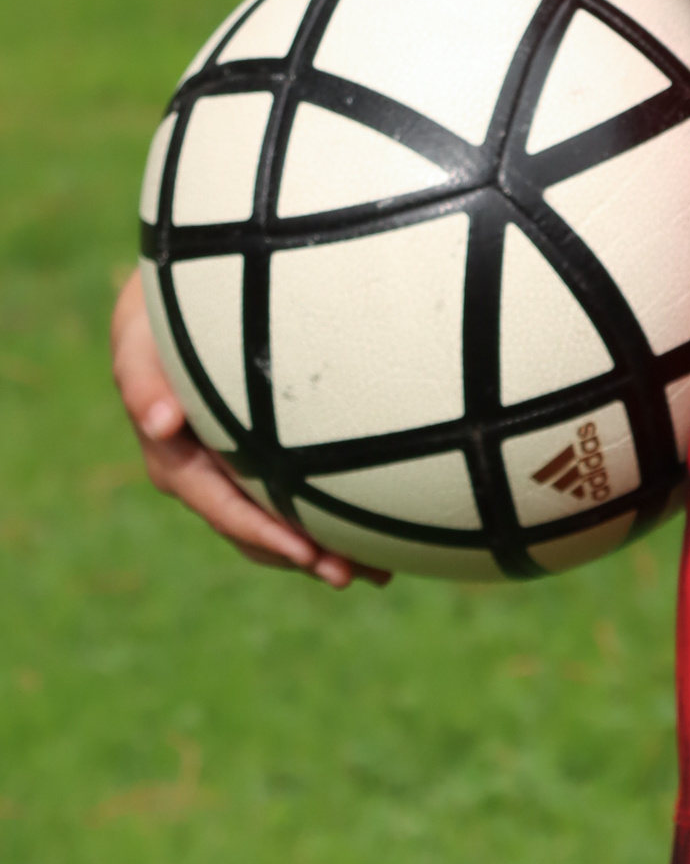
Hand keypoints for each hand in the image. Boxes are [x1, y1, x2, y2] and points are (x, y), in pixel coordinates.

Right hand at [110, 268, 388, 588]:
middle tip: (352, 575)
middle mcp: (206, 473)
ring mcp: (235, 468)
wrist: (186, 287)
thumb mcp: (139, 335)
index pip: (223, 507)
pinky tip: (375, 532)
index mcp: (177, 458)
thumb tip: (159, 425)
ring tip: (376, 572)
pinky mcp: (261, 454)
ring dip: (322, 549)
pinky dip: (330, 516)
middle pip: (255, 528)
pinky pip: (294, 493)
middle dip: (302, 556)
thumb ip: (141, 378)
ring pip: (278, 521)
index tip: (305, 553)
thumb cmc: (162, 308)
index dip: (263, 533)